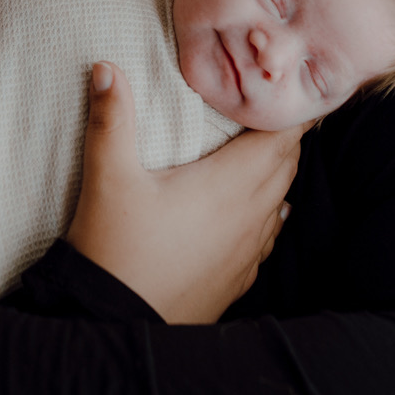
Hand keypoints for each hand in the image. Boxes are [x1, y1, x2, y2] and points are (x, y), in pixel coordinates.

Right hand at [65, 62, 302, 322]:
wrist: (114, 326)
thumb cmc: (115, 248)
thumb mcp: (109, 177)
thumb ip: (112, 119)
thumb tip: (106, 68)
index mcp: (232, 185)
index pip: (284, 136)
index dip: (288, 110)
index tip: (281, 88)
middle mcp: (252, 217)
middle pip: (286, 164)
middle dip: (279, 134)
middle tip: (264, 108)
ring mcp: (250, 253)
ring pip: (280, 200)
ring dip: (272, 173)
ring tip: (255, 152)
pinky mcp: (239, 280)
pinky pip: (267, 236)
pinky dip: (263, 212)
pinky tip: (247, 211)